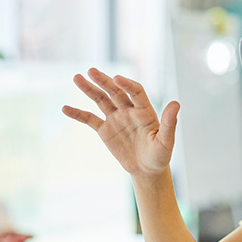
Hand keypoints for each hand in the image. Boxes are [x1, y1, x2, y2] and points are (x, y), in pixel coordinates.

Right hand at [62, 68, 179, 176]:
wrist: (147, 170)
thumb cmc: (160, 156)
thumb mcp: (166, 141)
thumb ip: (169, 123)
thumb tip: (176, 103)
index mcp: (145, 111)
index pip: (135, 92)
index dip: (127, 85)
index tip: (117, 79)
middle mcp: (129, 110)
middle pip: (115, 92)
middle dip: (103, 81)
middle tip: (91, 71)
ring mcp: (116, 118)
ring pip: (101, 100)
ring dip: (89, 89)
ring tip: (76, 78)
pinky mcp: (105, 130)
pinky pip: (90, 119)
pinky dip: (78, 113)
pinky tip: (65, 108)